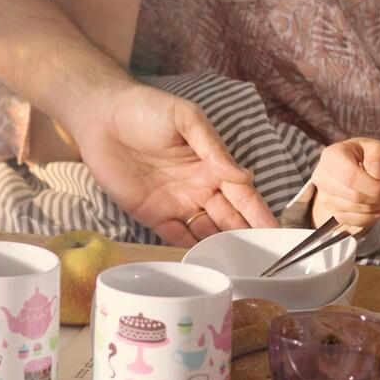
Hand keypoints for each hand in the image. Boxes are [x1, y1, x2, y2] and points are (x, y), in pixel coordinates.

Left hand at [69, 82, 277, 245]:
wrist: (101, 116)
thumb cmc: (147, 109)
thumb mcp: (187, 119)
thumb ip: (214, 148)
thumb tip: (244, 176)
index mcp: (212, 165)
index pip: (244, 195)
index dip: (261, 214)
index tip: (278, 235)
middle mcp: (199, 187)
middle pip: (229, 219)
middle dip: (247, 239)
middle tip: (264, 262)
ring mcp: (176, 203)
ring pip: (206, 232)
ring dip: (222, 249)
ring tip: (240, 269)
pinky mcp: (151, 214)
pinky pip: (175, 237)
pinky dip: (191, 251)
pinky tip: (205, 265)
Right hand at [311, 138, 379, 229]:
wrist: (355, 167)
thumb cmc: (365, 156)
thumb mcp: (376, 147)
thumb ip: (379, 155)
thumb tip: (378, 173)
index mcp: (331, 157)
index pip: (350, 177)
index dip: (375, 186)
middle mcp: (324, 179)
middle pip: (356, 197)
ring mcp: (327, 199)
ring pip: (360, 211)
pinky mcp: (336, 214)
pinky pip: (361, 221)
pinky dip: (379, 214)